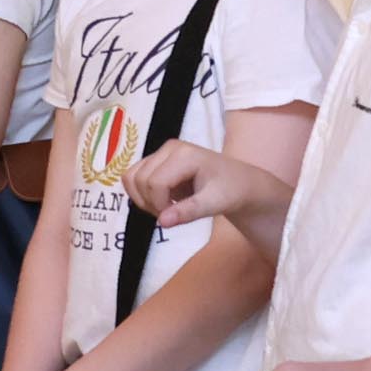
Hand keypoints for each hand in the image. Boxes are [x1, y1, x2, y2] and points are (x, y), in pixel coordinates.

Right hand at [131, 137, 274, 241]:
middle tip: (171, 215)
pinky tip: (161, 202)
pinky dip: (141, 195)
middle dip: (150, 203)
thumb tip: (161, 222)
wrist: (239, 184)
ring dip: (142, 199)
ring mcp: (161, 153)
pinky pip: (134, 177)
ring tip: (166, 209)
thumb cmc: (231, 191)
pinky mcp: (156, 161)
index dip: (159, 206)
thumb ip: (188, 212)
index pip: (155, 182)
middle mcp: (169, 148)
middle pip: (139, 179)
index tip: (175, 217)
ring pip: (130, 177)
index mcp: (184, 154)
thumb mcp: (214, 204)